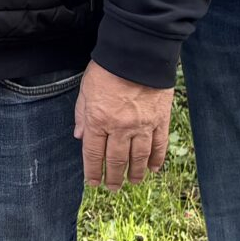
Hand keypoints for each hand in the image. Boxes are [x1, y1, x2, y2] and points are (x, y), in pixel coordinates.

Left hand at [75, 64, 173, 188]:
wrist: (137, 53)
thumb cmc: (107, 68)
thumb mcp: (85, 89)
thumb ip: (81, 115)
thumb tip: (79, 136)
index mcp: (98, 120)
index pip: (94, 154)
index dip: (93, 171)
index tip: (93, 182)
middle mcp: (120, 127)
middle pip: (116, 160)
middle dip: (113, 177)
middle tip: (113, 188)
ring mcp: (142, 125)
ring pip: (138, 157)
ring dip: (135, 173)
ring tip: (132, 182)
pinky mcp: (160, 120)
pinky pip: (159, 145)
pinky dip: (156, 159)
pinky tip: (153, 168)